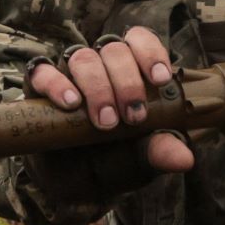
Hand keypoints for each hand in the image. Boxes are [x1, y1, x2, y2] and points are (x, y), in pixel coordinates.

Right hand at [26, 28, 196, 172]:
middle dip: (127, 82)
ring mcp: (68, 75)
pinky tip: (70, 103)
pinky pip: (43, 72)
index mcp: (128, 72)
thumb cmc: (110, 162)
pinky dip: (57, 84)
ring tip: (105, 121)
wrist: (70, 184)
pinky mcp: (38, 89)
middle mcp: (100, 67)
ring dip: (98, 87)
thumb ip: (159, 151)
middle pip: (114, 50)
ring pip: (83, 58)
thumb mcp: (138, 159)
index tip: (160, 79)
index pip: (139, 40)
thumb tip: (185, 158)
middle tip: (132, 118)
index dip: (151, 52)